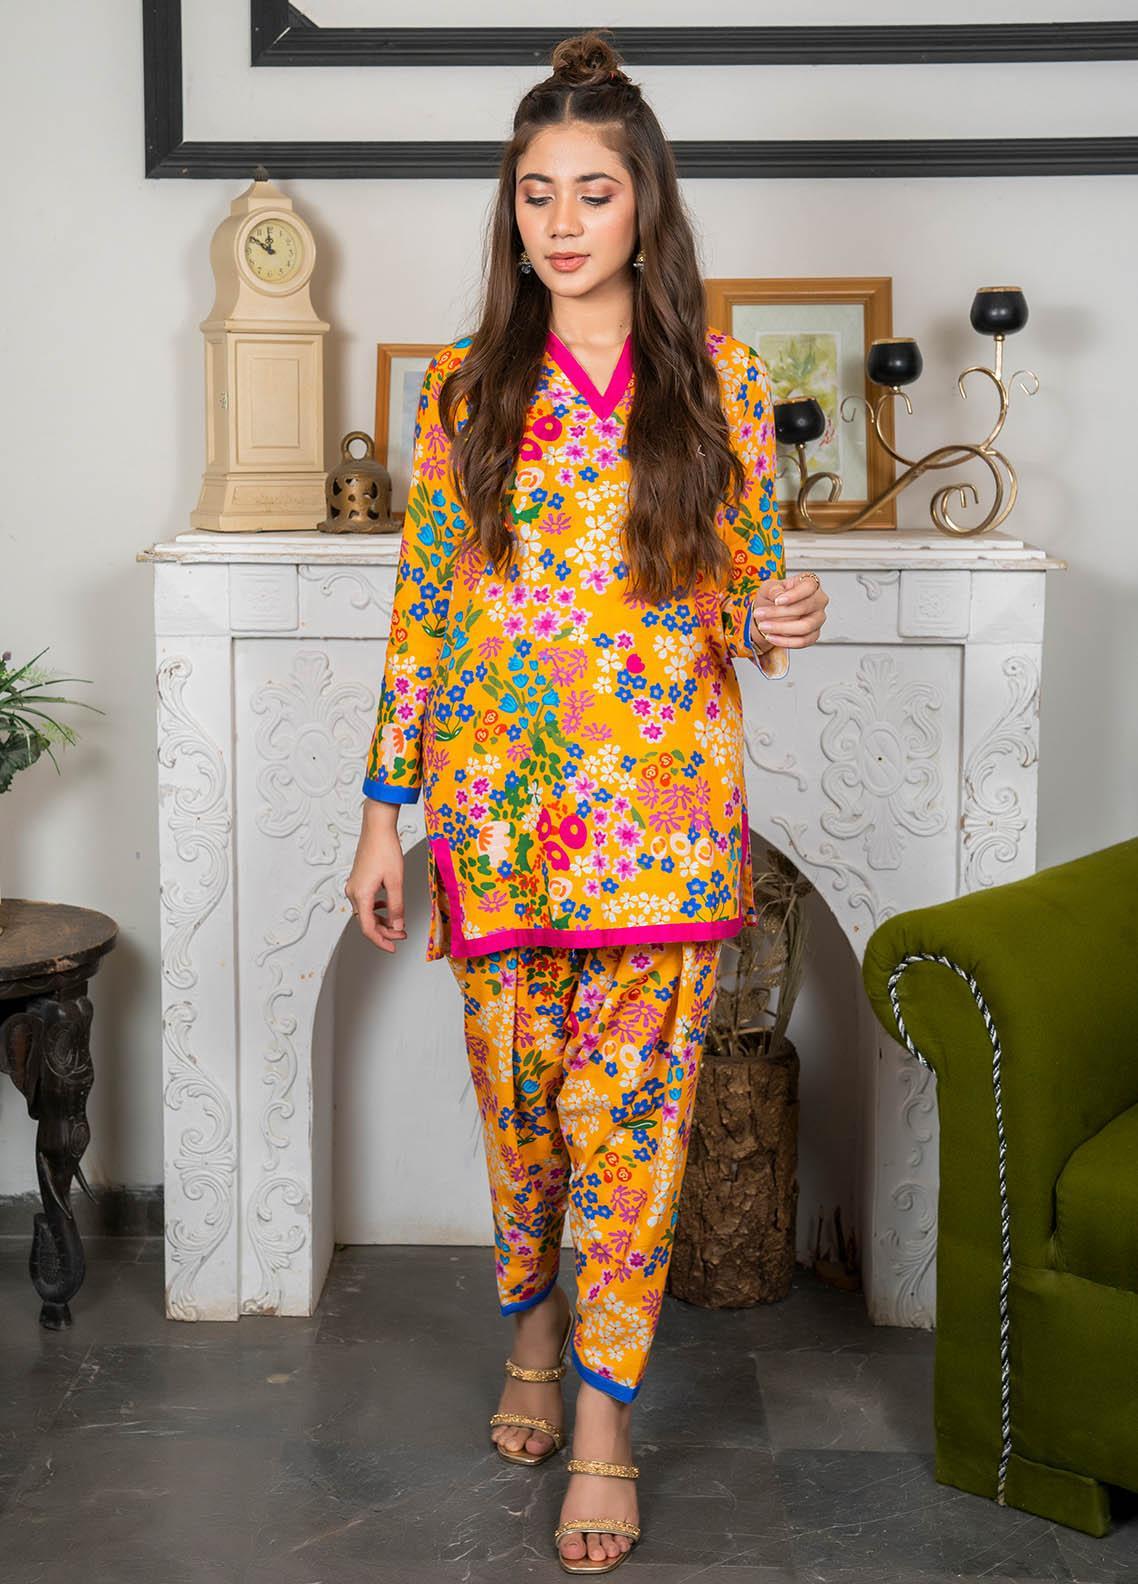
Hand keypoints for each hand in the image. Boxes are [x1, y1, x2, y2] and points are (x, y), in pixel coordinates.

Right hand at [345, 810, 407, 952]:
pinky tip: (388, 907)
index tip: (394, 948)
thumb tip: (398, 926)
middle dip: (385, 931)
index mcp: (361, 895)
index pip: (368, 928)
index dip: (381, 941)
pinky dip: (377, 909)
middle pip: (366, 922)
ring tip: (398, 924)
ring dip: (382, 921)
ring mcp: (354, 886)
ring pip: (366, 913)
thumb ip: (396, 906)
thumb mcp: (396, 881)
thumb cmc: (385, 850)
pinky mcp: (358, 881)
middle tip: (403, 935)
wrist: (377, 828)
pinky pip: (365, 902)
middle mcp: (353, 893)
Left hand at [749, 571, 827, 650]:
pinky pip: (803, 641)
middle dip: (779, 613)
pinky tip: (771, 637)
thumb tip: (779, 595)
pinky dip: (785, 641)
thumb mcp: (768, 588)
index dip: (794, 595)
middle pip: (804, 608)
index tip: (777, 601)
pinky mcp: (814, 634)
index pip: (809, 586)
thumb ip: (773, 589)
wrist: (771, 614)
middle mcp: (819, 600)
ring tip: (763, 626)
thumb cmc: (773, 597)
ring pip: (805, 627)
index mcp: (811, 583)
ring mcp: (818, 618)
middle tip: (760, 614)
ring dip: (781, 628)